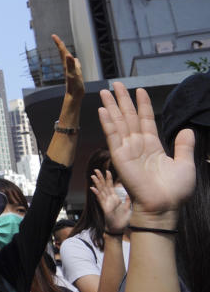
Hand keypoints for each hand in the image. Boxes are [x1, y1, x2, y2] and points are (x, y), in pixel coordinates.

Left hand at [52, 34, 83, 98]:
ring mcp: (70, 69)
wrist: (75, 95)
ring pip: (67, 58)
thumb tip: (68, 55)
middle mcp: (67, 66)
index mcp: (67, 64)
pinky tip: (74, 59)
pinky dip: (73, 59)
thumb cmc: (74, 85)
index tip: (54, 35)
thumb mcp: (73, 73)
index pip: (62, 51)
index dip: (59, 43)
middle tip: (56, 38)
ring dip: (65, 51)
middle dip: (60, 45)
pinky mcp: (74, 73)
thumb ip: (71, 64)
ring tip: (62, 46)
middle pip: (63, 53)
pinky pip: (73, 63)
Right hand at [90, 169, 131, 234]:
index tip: (107, 171)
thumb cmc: (123, 220)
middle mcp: (109, 199)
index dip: (108, 178)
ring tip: (93, 176)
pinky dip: (96, 193)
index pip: (110, 186)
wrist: (118, 229)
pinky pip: (100, 199)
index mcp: (115, 198)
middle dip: (100, 178)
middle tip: (96, 170)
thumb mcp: (128, 208)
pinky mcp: (105, 208)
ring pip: (101, 191)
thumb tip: (130, 192)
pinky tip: (93, 188)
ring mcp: (106, 203)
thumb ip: (128, 200)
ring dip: (96, 183)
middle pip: (104, 186)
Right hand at [98, 83, 194, 223]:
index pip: (146, 120)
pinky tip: (103, 109)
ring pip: (118, 122)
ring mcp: (127, 150)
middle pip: (128, 117)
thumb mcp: (185, 164)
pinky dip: (107, 122)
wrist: (164, 206)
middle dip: (122, 100)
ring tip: (105, 91)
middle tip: (115, 84)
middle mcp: (138, 145)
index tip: (140, 90)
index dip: (143, 105)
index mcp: (153, 146)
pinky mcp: (119, 156)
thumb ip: (184, 146)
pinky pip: (112, 136)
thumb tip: (187, 129)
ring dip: (112, 106)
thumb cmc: (174, 191)